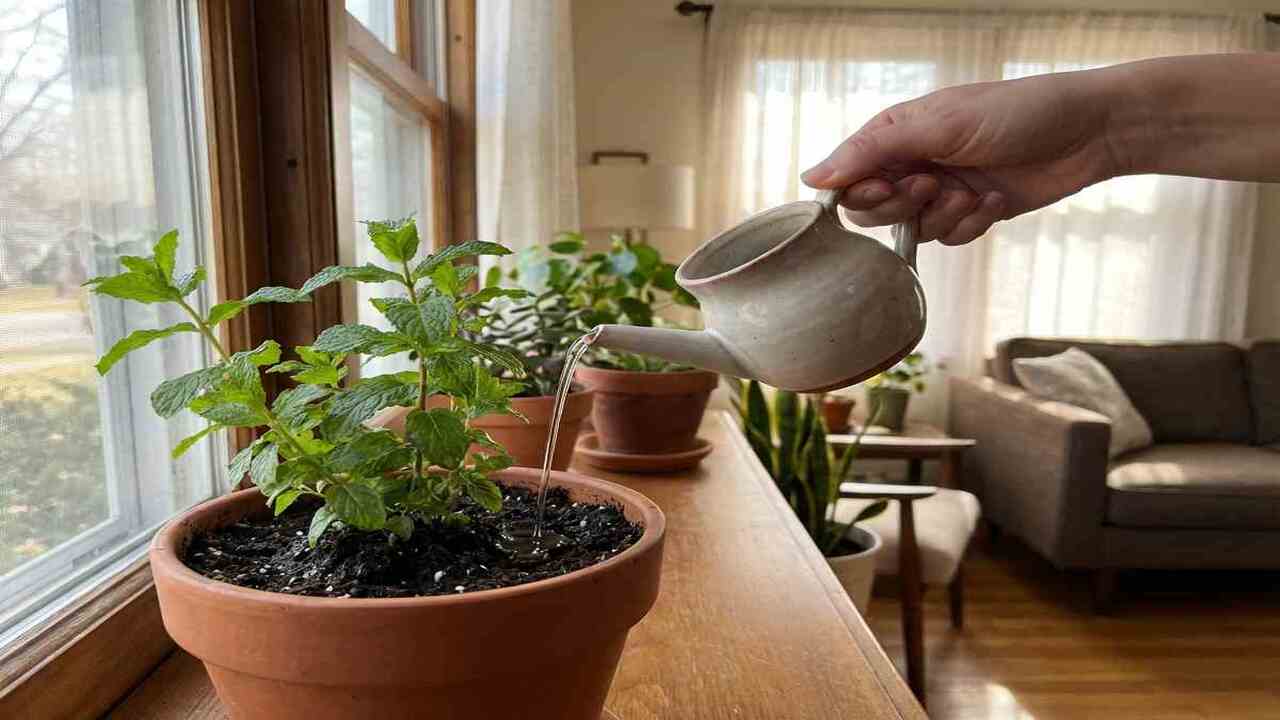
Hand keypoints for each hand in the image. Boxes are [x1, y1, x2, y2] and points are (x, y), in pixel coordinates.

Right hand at [802, 71, 1120, 244]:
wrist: (1087, 132)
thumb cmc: (1017, 112)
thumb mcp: (940, 125)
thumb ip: (873, 151)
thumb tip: (812, 177)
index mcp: (895, 134)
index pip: (847, 178)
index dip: (862, 193)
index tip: (891, 188)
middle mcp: (911, 163)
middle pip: (872, 211)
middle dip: (903, 207)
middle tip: (934, 186)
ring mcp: (940, 191)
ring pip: (911, 230)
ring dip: (942, 217)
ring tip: (973, 192)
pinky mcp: (968, 213)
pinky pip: (948, 239)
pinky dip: (969, 226)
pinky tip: (994, 202)